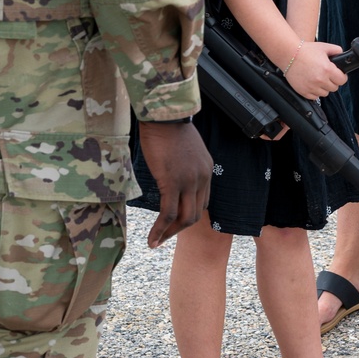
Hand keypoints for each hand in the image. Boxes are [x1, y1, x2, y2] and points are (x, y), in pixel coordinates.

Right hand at [137, 119, 212, 248]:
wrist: (163, 114)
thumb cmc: (168, 127)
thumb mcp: (184, 149)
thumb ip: (184, 165)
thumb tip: (172, 175)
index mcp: (206, 170)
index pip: (202, 202)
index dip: (189, 215)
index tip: (174, 222)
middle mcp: (202, 178)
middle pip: (196, 214)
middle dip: (180, 229)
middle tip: (164, 237)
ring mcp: (189, 181)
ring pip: (185, 218)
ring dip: (170, 234)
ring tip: (156, 242)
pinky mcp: (173, 182)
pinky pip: (169, 213)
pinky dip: (161, 229)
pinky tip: (152, 239)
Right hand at [285, 41, 346, 99]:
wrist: (289, 54)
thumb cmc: (305, 50)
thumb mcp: (324, 47)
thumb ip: (337, 50)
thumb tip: (343, 55)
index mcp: (327, 69)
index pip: (342, 80)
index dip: (341, 76)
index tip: (338, 74)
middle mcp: (320, 80)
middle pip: (334, 88)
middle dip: (333, 81)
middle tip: (327, 75)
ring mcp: (311, 87)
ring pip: (325, 93)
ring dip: (324, 87)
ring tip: (318, 78)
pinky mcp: (303, 91)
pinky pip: (314, 97)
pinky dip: (314, 92)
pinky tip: (312, 83)